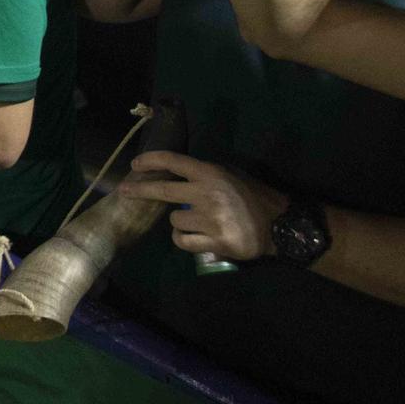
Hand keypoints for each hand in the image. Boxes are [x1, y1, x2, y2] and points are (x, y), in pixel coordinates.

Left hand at [119, 151, 286, 261]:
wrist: (280, 226)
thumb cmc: (254, 197)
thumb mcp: (230, 175)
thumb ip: (203, 176)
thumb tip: (172, 177)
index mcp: (211, 173)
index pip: (173, 162)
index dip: (151, 161)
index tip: (135, 165)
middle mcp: (206, 194)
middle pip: (162, 190)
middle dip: (139, 190)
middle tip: (124, 191)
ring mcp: (210, 220)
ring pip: (174, 220)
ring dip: (180, 222)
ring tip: (198, 222)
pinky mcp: (214, 243)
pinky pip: (183, 241)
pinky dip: (184, 240)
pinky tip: (195, 237)